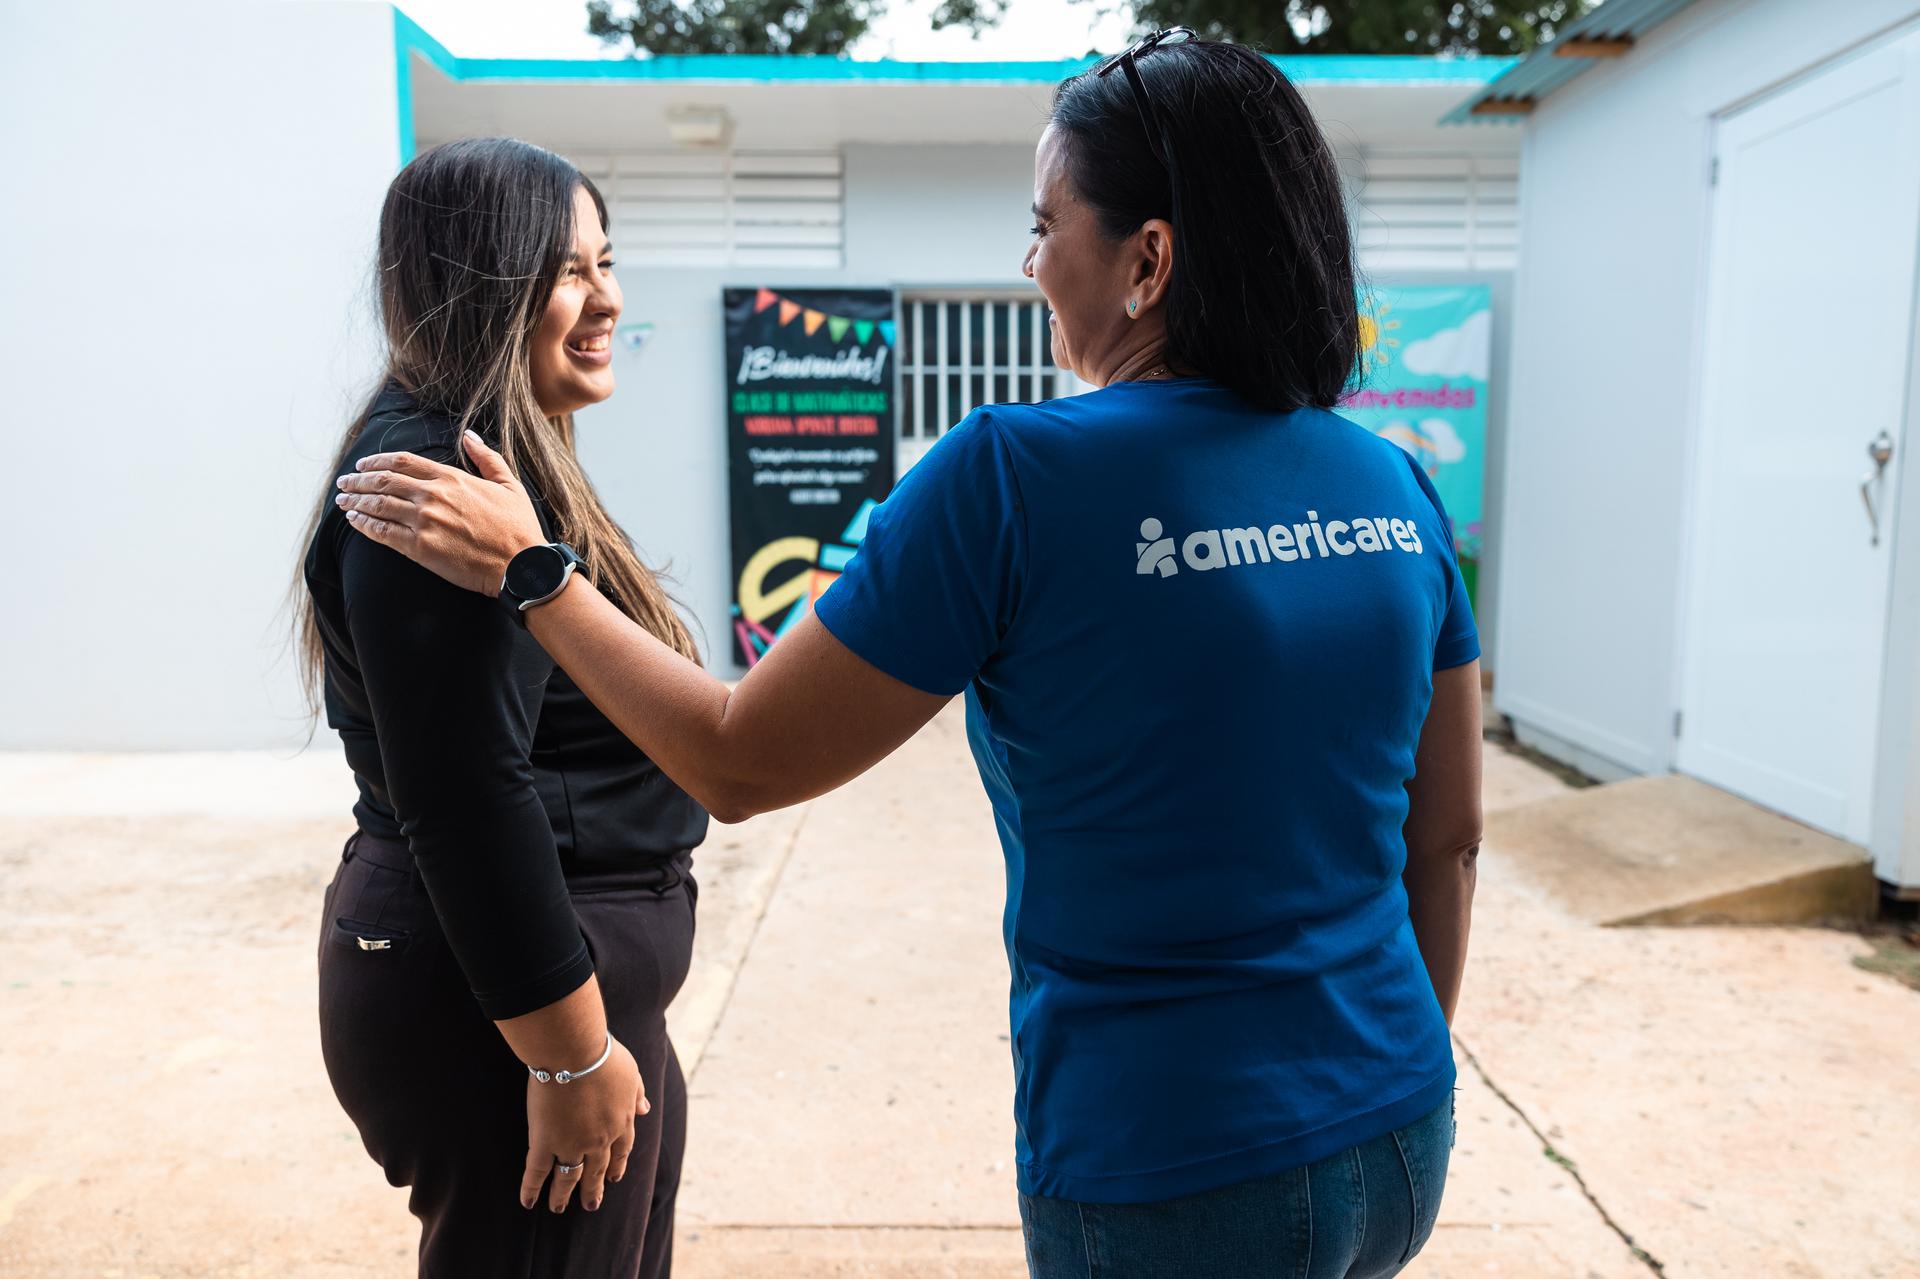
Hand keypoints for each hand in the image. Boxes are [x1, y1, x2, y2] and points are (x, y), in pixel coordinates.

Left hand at [335, 431, 544, 595]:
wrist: (521, 565)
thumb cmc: (518, 527)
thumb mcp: (509, 484)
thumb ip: (486, 458)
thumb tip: (469, 436)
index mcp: (451, 478)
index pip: (402, 462)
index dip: (377, 461)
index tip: (363, 465)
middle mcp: (432, 496)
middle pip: (383, 481)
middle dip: (358, 480)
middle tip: (344, 483)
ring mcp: (424, 522)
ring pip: (377, 505)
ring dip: (355, 501)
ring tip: (342, 501)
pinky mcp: (419, 548)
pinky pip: (382, 532)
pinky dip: (364, 525)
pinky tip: (354, 521)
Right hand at [521, 1034, 651, 1213]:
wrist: (574, 1052)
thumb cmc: (602, 1056)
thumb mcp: (631, 1072)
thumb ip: (637, 1093)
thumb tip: (644, 1109)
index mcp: (621, 1122)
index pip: (621, 1151)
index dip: (617, 1165)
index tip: (614, 1177)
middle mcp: (599, 1140)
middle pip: (596, 1170)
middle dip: (593, 1189)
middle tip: (591, 1205)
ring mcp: (571, 1143)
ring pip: (568, 1177)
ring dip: (563, 1195)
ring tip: (558, 1208)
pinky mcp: (544, 1141)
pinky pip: (536, 1171)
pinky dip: (530, 1188)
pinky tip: (527, 1202)